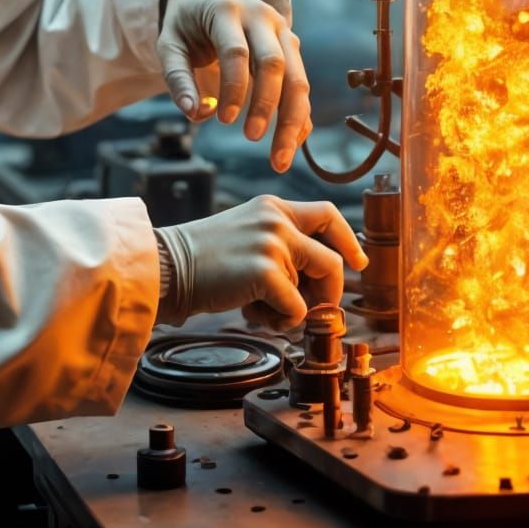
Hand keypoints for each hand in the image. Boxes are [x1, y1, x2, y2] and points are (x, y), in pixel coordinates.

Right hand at [154, 195, 366, 331]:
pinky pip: (298, 310)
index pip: (327, 213)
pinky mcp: (265, 272)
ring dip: (298, 307)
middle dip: (329, 291)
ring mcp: (272, 244)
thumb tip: (317, 281)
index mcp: (272, 207)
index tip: (358, 262)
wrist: (170, 266)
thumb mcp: (247, 233)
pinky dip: (283, 320)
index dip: (348, 240)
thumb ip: (281, 245)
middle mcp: (276, 220)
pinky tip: (255, 313)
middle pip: (332, 258)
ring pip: (316, 288)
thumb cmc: (205, 258)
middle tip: (310, 307)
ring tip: (263, 307)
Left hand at [156, 0, 310, 171]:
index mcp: (226, 10)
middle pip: (274, 63)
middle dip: (267, 105)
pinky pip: (302, 84)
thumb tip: (195, 113)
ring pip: (298, 77)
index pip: (236, 52)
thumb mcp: (170, 42)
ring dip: (292, 120)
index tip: (225, 121)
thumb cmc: (188, 21)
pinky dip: (300, 116)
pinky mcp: (292, 46)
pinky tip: (291, 145)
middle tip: (251, 138)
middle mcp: (261, 17)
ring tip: (278, 159)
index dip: (234, 88)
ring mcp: (282, 30)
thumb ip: (177, 77)